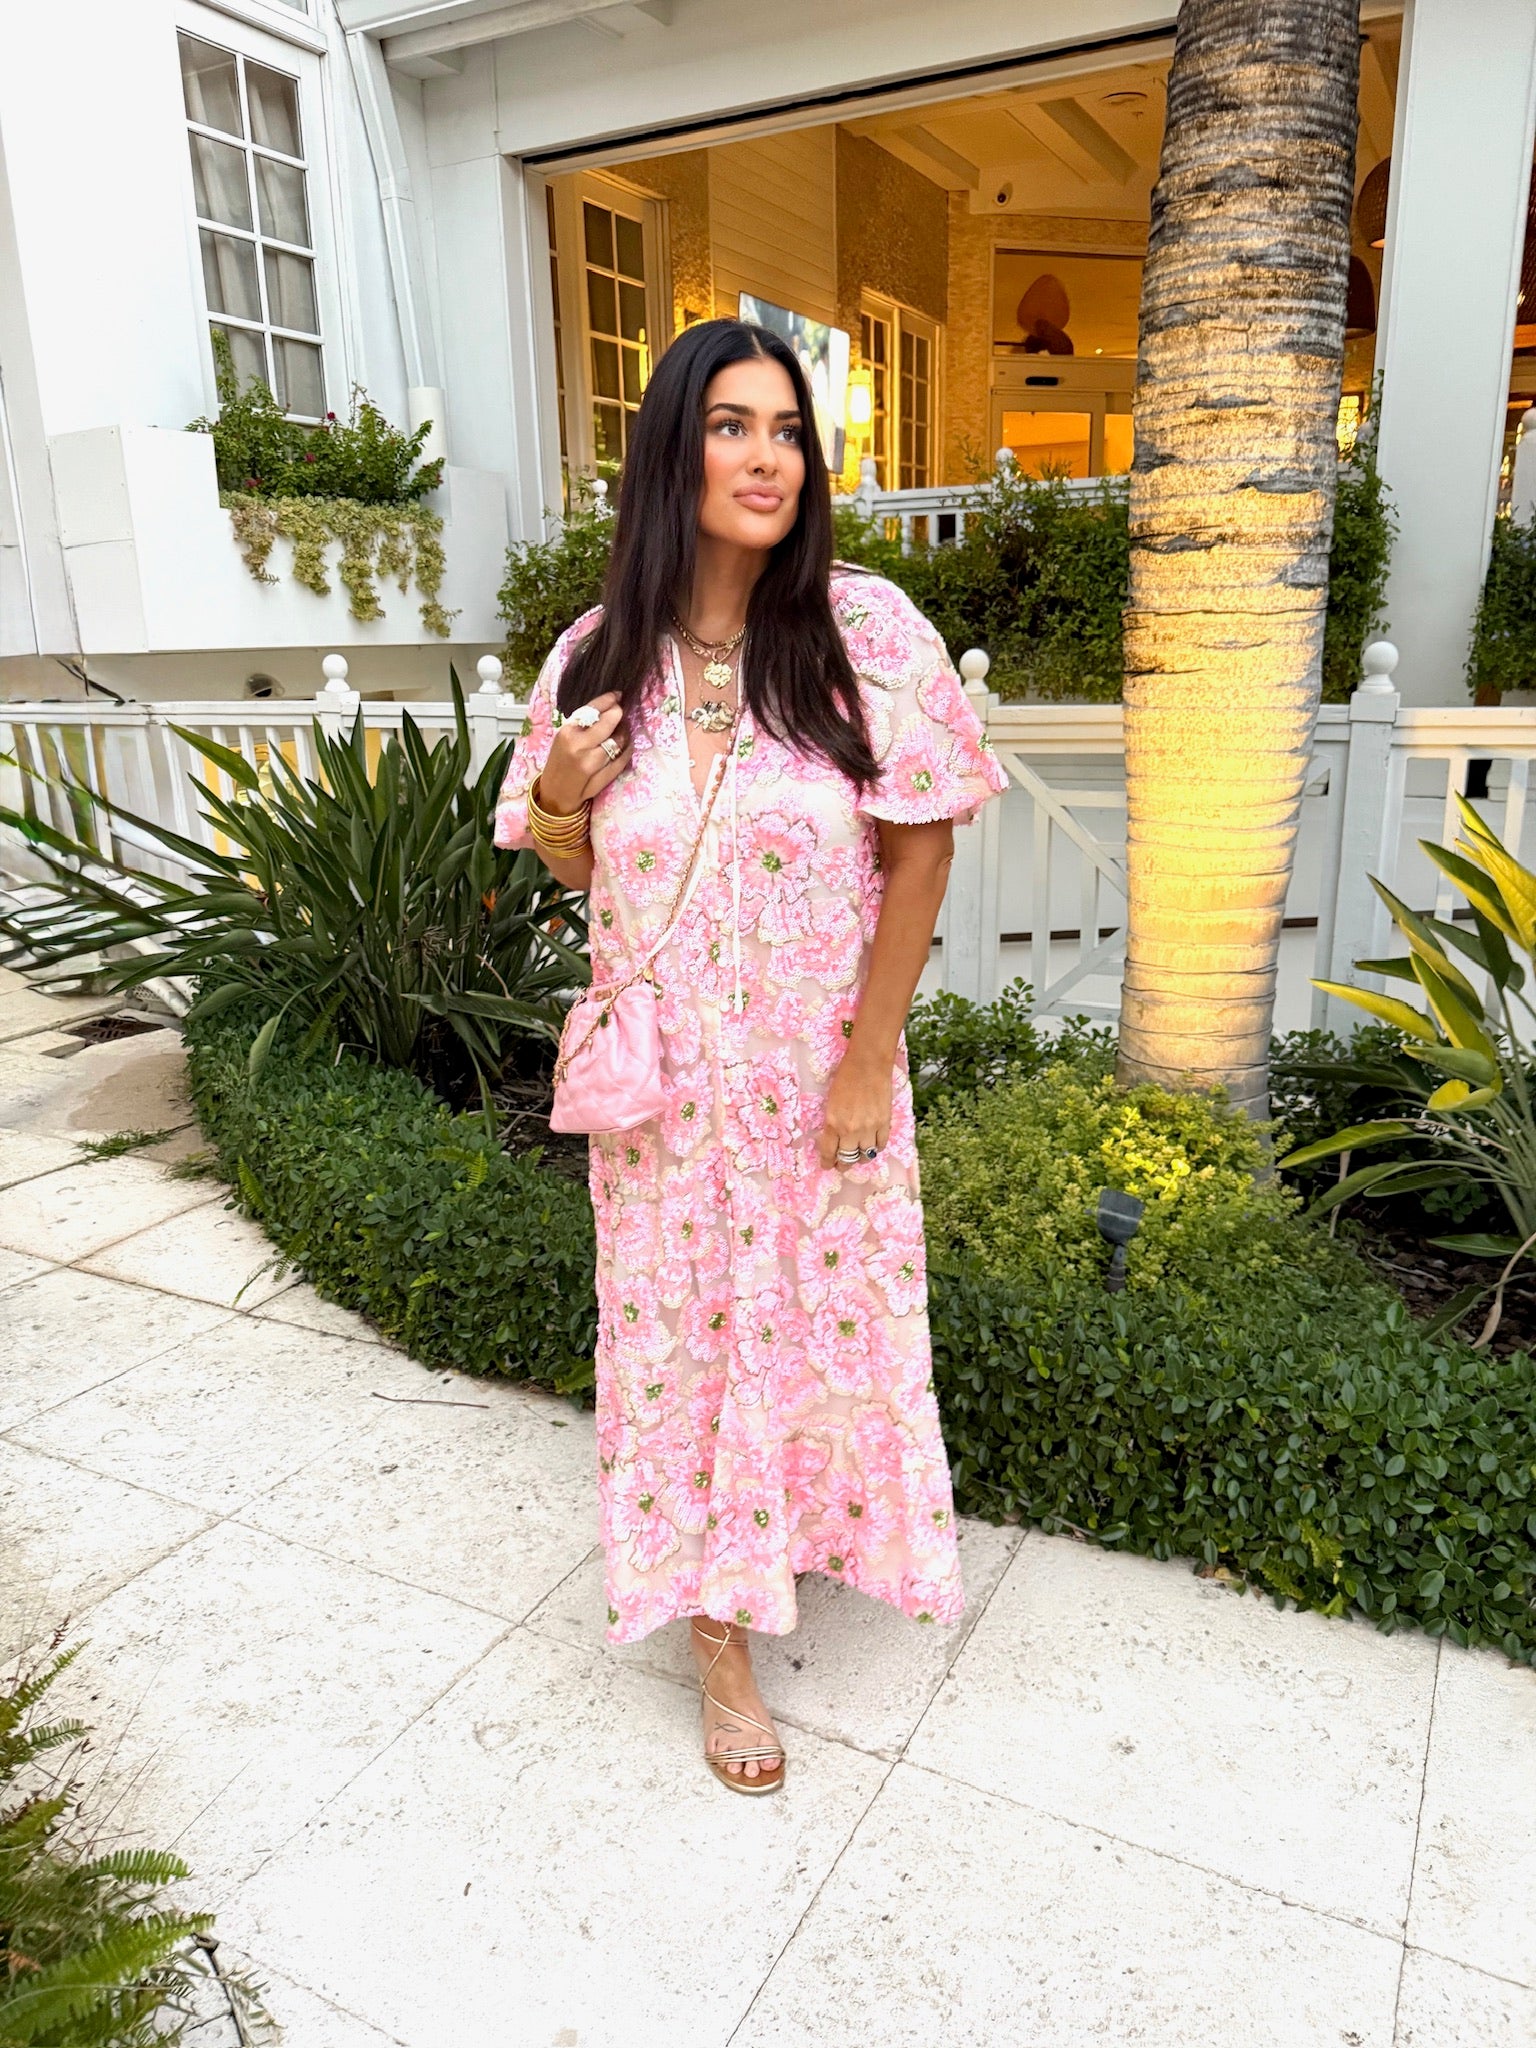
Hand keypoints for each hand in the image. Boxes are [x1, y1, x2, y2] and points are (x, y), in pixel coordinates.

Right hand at [539, 691, 631, 813]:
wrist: (554, 794)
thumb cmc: (559, 763)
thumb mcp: (563, 738)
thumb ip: (582, 724)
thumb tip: (607, 706)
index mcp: (567, 732)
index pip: (592, 709)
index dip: (609, 700)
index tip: (618, 696)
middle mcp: (579, 746)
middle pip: (609, 722)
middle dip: (618, 714)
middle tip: (620, 713)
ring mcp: (591, 763)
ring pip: (619, 741)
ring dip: (624, 733)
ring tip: (622, 730)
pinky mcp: (601, 778)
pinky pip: (622, 759)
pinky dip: (627, 750)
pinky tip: (626, 746)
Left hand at [817, 1049, 892, 1169]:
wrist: (868, 1065)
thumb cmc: (845, 1078)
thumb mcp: (831, 1102)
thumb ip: (833, 1122)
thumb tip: (835, 1138)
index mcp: (833, 1123)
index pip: (829, 1152)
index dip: (828, 1162)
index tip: (827, 1166)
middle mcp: (850, 1130)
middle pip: (847, 1158)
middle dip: (843, 1165)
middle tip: (841, 1166)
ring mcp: (870, 1128)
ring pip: (865, 1155)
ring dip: (860, 1158)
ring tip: (858, 1157)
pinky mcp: (884, 1123)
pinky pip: (881, 1145)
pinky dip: (876, 1148)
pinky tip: (872, 1146)